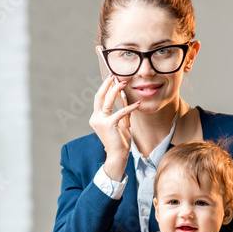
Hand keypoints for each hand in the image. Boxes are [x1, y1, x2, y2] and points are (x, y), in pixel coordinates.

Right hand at [89, 51, 140, 169]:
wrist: (117, 155)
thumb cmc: (119, 140)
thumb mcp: (120, 123)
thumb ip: (121, 110)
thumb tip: (124, 97)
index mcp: (96, 117)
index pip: (99, 99)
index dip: (105, 88)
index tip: (112, 78)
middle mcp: (95, 118)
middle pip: (99, 96)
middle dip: (107, 84)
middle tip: (114, 75)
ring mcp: (100, 121)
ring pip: (107, 101)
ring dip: (116, 90)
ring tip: (123, 83)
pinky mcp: (108, 125)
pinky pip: (120, 112)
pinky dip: (129, 107)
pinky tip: (137, 103)